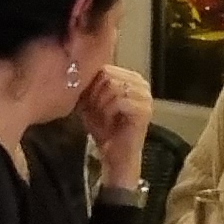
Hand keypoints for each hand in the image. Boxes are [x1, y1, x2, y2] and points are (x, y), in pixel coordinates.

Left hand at [77, 63, 152, 183]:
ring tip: (104, 117)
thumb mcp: (91, 101)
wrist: (115, 155)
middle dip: (96, 95)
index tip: (90, 104)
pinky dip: (108, 112)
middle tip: (97, 112)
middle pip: (108, 75)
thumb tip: (78, 68)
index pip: (105, 68)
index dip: (91, 86)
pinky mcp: (145, 110)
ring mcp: (145, 96)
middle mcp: (141, 83)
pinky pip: (119, 101)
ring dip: (101, 105)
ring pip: (113, 86)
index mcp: (130, 77)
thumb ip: (89, 84)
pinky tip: (109, 122)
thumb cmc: (104, 129)